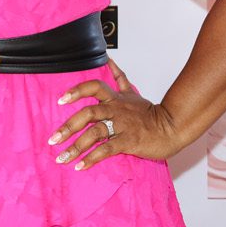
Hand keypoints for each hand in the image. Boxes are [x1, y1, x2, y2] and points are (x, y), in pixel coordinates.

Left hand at [47, 59, 180, 169]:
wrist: (171, 128)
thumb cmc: (149, 113)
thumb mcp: (132, 92)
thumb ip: (118, 77)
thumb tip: (108, 60)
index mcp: (115, 98)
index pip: (94, 86)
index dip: (77, 91)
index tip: (61, 100)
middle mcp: (116, 110)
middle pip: (88, 113)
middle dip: (68, 126)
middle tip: (54, 139)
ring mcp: (122, 126)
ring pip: (95, 132)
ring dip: (76, 146)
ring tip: (62, 158)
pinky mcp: (129, 142)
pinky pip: (107, 149)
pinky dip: (92, 158)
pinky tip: (80, 166)